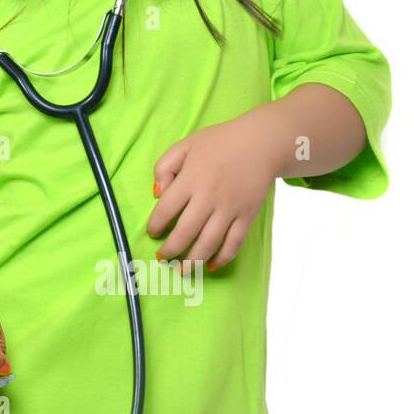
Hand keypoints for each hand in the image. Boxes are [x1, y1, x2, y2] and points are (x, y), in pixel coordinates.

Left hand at [146, 114, 276, 272]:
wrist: (260, 143)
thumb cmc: (218, 143)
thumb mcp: (184, 146)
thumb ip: (164, 167)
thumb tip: (157, 194)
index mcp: (190, 179)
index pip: (166, 209)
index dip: (155, 225)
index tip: (153, 232)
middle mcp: (209, 197)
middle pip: (185, 232)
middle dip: (171, 249)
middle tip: (163, 257)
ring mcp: (230, 208)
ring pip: (209, 242)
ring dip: (193, 260)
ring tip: (183, 270)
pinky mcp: (247, 216)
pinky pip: (234, 243)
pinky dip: (223, 258)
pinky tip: (211, 266)